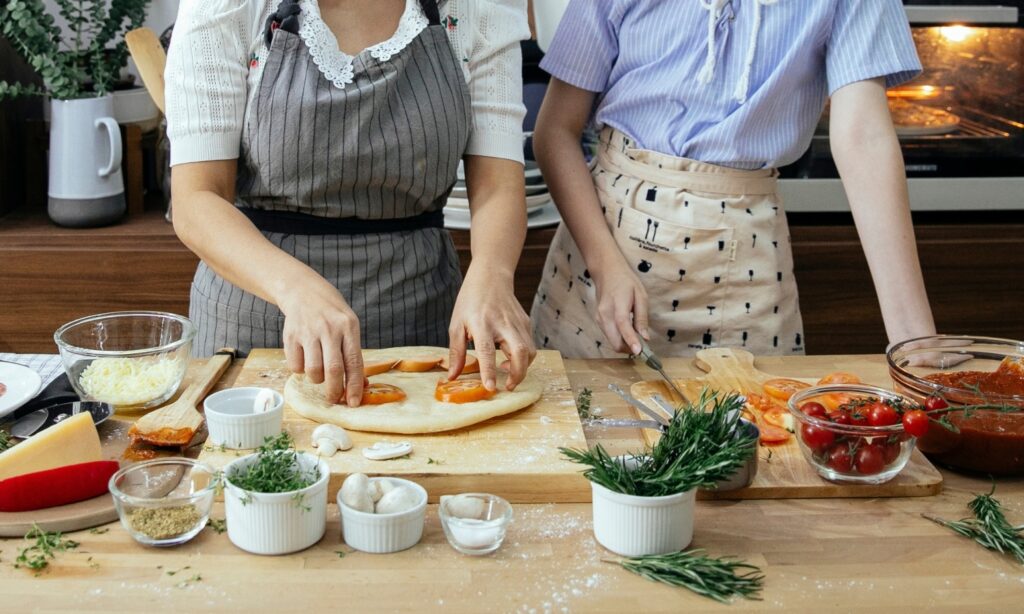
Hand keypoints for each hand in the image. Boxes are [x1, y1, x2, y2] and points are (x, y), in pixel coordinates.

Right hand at [278, 277, 363, 405]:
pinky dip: (301, 370)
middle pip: (333, 370)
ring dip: (317, 379)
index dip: (354, 385)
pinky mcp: (290, 336)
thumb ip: (353, 354)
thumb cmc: (331, 314)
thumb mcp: (349, 326)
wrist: (303, 291)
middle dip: (334, 391)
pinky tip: (305, 359)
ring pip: (313, 371)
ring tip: (319, 371)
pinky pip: (295, 367)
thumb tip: (360, 386)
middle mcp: (328, 329)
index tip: (354, 402)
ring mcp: (308, 332)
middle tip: (334, 399)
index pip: (353, 362)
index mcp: (348, 326)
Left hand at [448, 267, 535, 390]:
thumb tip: (453, 377)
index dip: (489, 371)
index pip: (487, 351)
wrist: (491, 277)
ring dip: (522, 368)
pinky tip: (510, 357)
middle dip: (518, 374)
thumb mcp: (456, 325)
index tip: (490, 387)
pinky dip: (524, 357)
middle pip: (520, 352)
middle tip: (508, 386)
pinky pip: (530, 345)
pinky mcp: (526, 323)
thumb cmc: (470, 302)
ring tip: (506, 370)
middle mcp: (503, 324)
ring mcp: (518, 323)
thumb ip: (456, 353)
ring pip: (530, 351)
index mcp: (482, 324)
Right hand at [592, 254, 648, 354]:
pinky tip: (627, 332)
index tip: (639, 352)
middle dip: (629, 348)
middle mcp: (604, 314)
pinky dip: (620, 339)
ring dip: (625, 344)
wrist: (606, 273)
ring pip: (612, 342)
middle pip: (615, 341)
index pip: (623, 325)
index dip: (631, 340)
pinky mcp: (598, 321)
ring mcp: (599, 319)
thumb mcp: (640, 295)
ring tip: (637, 337)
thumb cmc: (626, 282)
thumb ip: (642, 317)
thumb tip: (645, 337)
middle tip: (644, 347)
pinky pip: (610, 336)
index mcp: (617, 304)